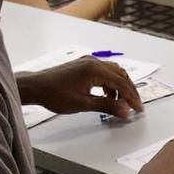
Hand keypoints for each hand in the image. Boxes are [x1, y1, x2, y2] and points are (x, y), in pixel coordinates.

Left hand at [17, 57, 142, 118]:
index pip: (121, 82)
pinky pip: (103, 72)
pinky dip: (110, 83)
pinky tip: (107, 96)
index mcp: (95, 69)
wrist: (35, 87)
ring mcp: (88, 61)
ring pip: (113, 72)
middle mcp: (93, 61)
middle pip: (120, 74)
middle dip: (130, 90)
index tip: (139, 109)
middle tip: (135, 106)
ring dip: (120, 87)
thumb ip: (107, 106)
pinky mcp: (83, 65)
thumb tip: (125, 111)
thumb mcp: (83, 104)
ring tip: (121, 103)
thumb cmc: (55, 95)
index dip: (132, 97)